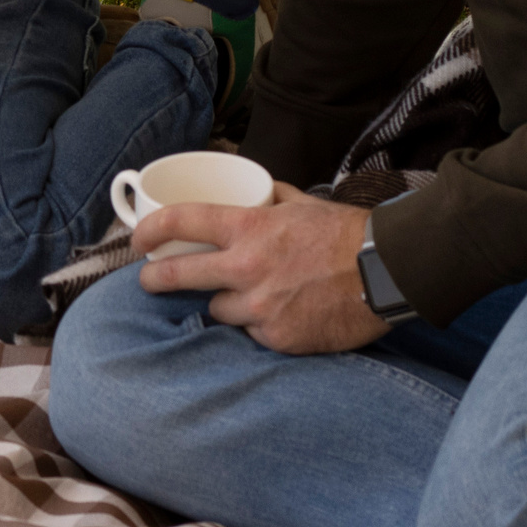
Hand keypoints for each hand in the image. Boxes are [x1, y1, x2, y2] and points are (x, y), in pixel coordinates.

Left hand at [132, 185, 389, 354]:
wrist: (387, 272)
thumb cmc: (345, 233)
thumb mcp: (300, 202)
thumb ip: (267, 198)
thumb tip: (250, 189)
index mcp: (247, 228)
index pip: (180, 221)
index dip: (150, 229)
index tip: (139, 240)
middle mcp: (246, 268)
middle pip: (178, 275)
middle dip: (155, 279)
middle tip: (148, 280)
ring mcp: (260, 306)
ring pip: (217, 310)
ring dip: (224, 304)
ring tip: (245, 297)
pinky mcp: (278, 337)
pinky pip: (251, 334)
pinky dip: (258, 325)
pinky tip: (278, 315)